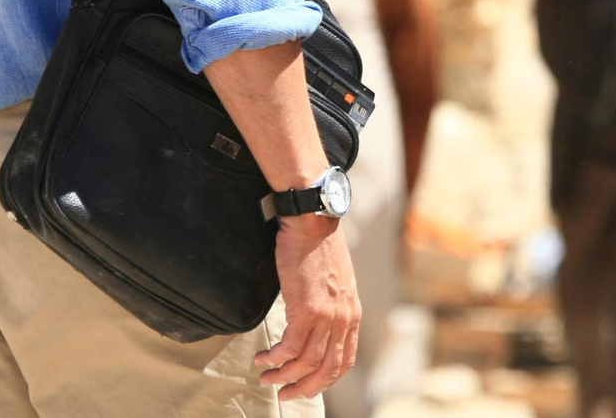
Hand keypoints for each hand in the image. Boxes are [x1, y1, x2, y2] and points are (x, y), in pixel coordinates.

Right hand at [254, 217, 359, 398]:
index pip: (343, 361)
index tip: (306, 386)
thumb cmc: (319, 248)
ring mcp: (327, 316)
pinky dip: (275, 358)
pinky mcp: (307, 308)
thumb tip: (317, 324)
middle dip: (303, 388)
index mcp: (352, 316)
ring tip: (266, 377)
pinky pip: (290, 347)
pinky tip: (263, 357)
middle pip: (326, 370)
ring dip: (283, 376)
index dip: (324, 380)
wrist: (314, 222)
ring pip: (305, 362)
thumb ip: (332, 307)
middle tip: (285, 393)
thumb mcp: (335, 283)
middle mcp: (343, 320)